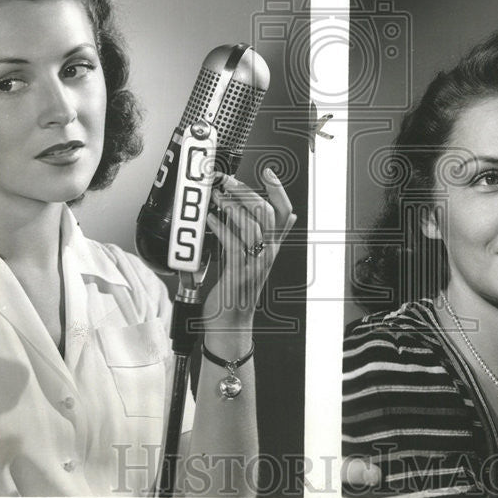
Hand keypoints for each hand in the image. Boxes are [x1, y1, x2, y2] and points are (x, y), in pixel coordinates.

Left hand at [203, 168, 295, 331]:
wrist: (231, 325)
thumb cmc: (237, 291)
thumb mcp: (253, 259)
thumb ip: (263, 237)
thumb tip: (283, 216)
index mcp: (272, 248)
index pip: (285, 213)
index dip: (280, 190)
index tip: (268, 171)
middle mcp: (267, 254)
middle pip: (267, 214)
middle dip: (247, 192)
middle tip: (228, 181)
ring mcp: (255, 265)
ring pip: (253, 227)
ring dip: (232, 207)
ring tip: (217, 197)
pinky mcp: (239, 274)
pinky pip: (234, 245)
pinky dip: (221, 228)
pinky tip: (211, 220)